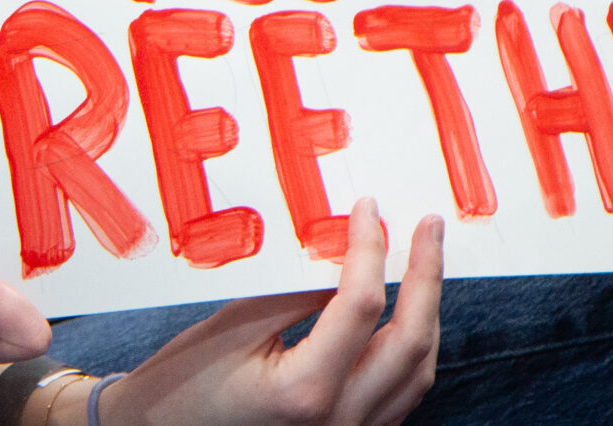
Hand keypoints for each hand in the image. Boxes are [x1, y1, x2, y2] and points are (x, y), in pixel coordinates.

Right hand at [102, 200, 441, 425]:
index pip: (360, 306)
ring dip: (426, 314)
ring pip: (417, 373)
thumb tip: (343, 252)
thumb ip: (294, 294)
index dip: (370, 248)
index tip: (368, 208)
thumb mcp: (232, 327)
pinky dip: (411, 349)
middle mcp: (337, 422)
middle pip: (410, 343)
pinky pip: (402, 395)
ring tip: (422, 264)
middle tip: (429, 227)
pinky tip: (403, 315)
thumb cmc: (183, 385)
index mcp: (304, 392)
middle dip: (426, 277)